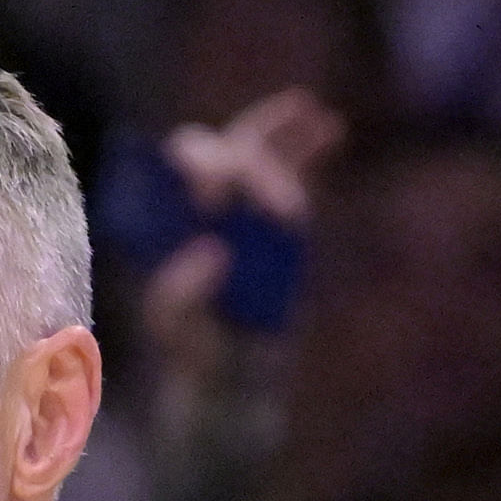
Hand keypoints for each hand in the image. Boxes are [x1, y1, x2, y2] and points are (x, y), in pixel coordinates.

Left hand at [137, 91, 342, 419]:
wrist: (232, 373)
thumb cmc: (194, 345)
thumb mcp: (175, 328)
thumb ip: (181, 297)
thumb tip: (214, 252)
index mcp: (170, 214)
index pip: (182, 167)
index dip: (200, 167)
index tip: (212, 201)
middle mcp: (205, 198)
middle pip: (226, 152)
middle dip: (250, 169)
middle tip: (277, 214)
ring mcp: (243, 202)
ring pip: (260, 149)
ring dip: (285, 139)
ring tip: (311, 137)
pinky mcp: (279, 215)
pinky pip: (295, 169)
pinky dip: (308, 146)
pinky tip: (330, 127)